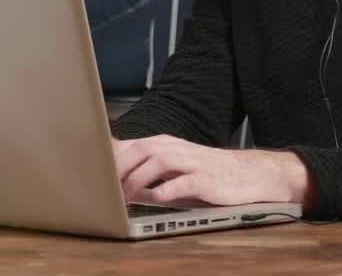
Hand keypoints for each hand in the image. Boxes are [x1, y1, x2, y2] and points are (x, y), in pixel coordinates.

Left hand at [113, 135, 309, 206]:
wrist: (249, 174)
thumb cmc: (208, 172)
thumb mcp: (174, 166)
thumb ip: (147, 166)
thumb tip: (114, 170)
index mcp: (166, 145)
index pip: (131, 145)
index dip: (110, 158)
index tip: (92, 173)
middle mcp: (177, 149)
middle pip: (141, 150)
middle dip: (119, 167)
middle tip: (104, 187)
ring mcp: (193, 162)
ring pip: (159, 161)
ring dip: (139, 178)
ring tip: (126, 195)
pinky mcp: (208, 178)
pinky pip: (186, 180)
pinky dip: (170, 187)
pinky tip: (158, 196)